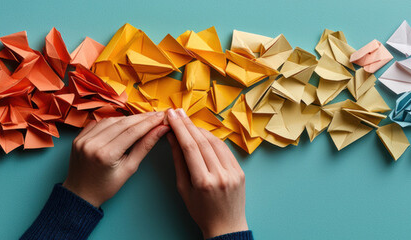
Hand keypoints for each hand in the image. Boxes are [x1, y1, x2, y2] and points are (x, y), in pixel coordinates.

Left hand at [63, 111, 169, 206]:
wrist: (81, 193)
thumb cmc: (106, 186)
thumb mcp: (129, 169)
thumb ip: (144, 147)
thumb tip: (160, 130)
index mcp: (106, 154)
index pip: (132, 132)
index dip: (149, 122)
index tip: (161, 116)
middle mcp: (92, 144)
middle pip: (122, 123)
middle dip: (141, 118)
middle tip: (155, 115)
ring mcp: (83, 139)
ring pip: (110, 120)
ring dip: (127, 118)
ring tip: (141, 119)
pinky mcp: (78, 137)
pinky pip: (98, 123)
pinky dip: (112, 121)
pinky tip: (122, 122)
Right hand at [165, 108, 247, 238]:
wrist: (226, 226)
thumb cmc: (200, 211)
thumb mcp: (183, 189)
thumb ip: (179, 162)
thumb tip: (173, 138)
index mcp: (203, 182)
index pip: (189, 147)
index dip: (179, 128)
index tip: (171, 115)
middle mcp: (220, 175)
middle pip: (202, 142)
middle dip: (187, 124)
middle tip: (176, 111)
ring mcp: (233, 172)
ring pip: (215, 142)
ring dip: (200, 129)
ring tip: (187, 121)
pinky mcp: (240, 171)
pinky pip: (225, 150)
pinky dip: (213, 139)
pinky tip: (203, 134)